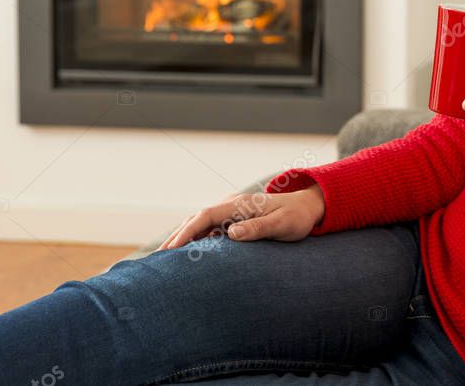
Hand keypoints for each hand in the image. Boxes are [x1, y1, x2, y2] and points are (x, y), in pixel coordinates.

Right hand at [155, 184, 325, 249]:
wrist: (307, 208)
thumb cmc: (296, 217)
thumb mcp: (282, 224)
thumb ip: (258, 227)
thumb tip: (232, 233)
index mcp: (239, 205)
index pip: (205, 216)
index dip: (187, 232)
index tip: (172, 249)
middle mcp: (231, 207)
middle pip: (196, 220)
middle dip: (176, 237)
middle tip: (156, 258)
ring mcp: (231, 214)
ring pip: (200, 225)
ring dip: (183, 239)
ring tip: (164, 259)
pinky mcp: (234, 222)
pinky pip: (210, 231)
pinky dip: (195, 241)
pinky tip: (187, 256)